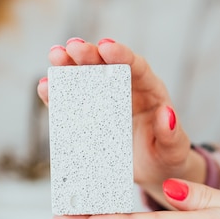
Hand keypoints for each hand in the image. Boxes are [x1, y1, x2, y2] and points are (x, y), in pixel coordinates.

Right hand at [38, 38, 205, 201]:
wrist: (153, 171)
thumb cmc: (166, 157)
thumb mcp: (173, 150)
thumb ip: (171, 134)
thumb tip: (167, 113)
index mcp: (150, 92)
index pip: (136, 67)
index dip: (120, 54)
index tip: (105, 47)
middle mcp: (127, 90)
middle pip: (107, 66)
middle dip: (89, 54)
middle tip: (71, 47)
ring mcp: (106, 102)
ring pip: (86, 78)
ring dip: (69, 66)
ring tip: (54, 56)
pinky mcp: (91, 117)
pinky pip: (72, 103)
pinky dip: (58, 95)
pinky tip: (45, 86)